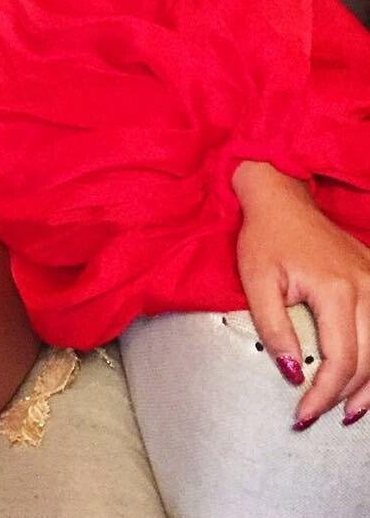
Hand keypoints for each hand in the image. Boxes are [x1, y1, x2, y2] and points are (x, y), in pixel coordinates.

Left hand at [234, 160, 369, 428]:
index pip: (340, 359)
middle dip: (345, 397)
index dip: (323, 394)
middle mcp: (365, 287)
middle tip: (320, 416)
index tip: (303, 414)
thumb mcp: (257, 282)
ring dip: (369, 385)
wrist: (280, 198)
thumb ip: (274, 330)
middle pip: (368, 360)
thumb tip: (293, 373)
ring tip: (349, 411)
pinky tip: (366, 377)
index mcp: (336, 289)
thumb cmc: (265, 236)